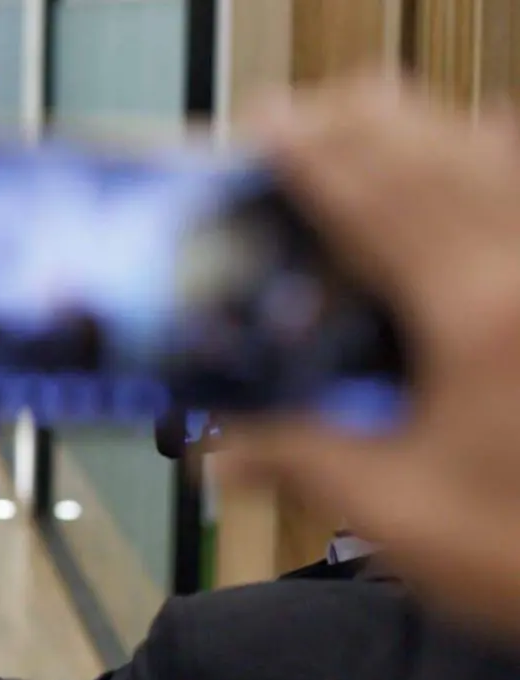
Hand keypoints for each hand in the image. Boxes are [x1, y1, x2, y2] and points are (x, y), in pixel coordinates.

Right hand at [218, 78, 519, 637]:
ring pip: (502, 155)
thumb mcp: (400, 518)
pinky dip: (496, 162)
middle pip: (442, 151)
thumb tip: (225, 449)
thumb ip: (305, 462)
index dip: (315, 155)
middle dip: (365, 124)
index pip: (378, 201)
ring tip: (372, 136)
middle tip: (304, 124)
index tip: (267, 129)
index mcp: (478, 320)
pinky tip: (475, 168)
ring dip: (428, 132)